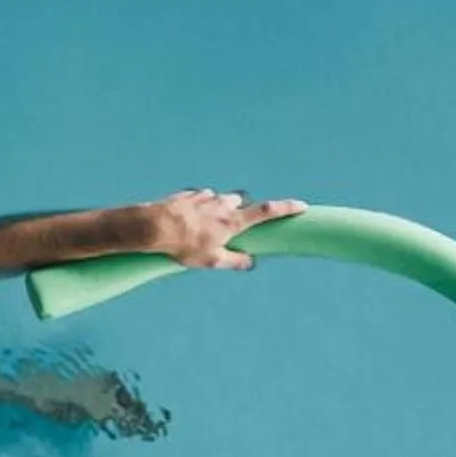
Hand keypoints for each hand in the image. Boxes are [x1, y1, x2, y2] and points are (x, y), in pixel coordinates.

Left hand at [144, 189, 308, 271]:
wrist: (154, 226)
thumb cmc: (184, 246)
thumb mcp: (211, 260)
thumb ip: (234, 261)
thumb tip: (250, 262)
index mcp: (233, 220)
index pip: (266, 211)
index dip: (286, 208)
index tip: (301, 205)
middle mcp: (222, 204)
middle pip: (241, 202)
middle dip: (241, 210)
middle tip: (231, 226)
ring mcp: (205, 196)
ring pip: (220, 199)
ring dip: (218, 209)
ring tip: (202, 228)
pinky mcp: (189, 194)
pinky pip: (200, 199)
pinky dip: (199, 208)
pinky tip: (187, 221)